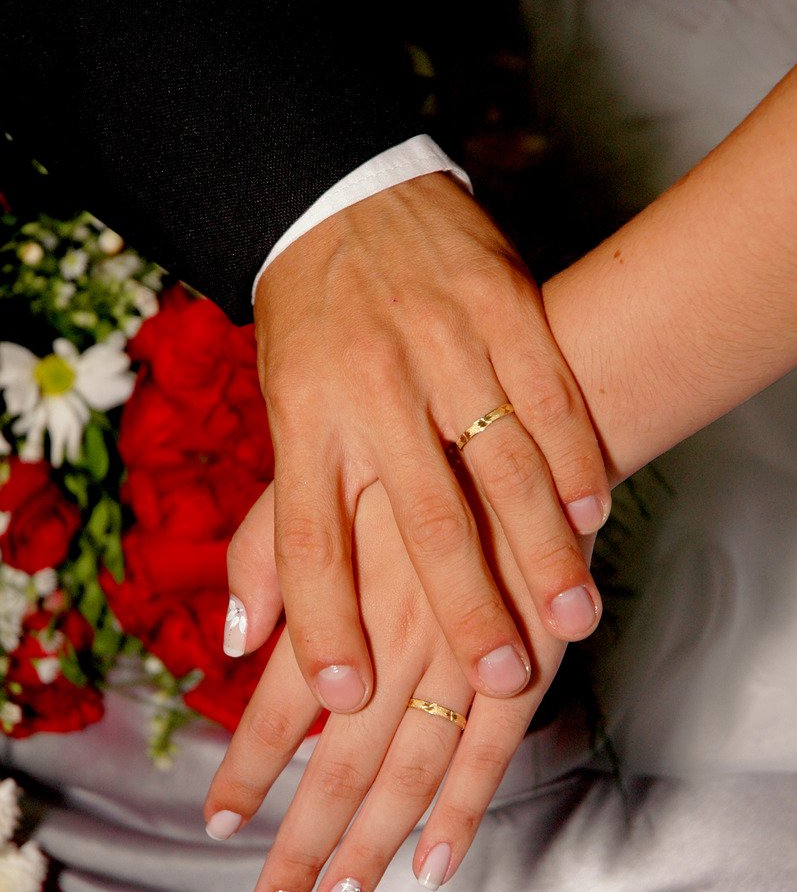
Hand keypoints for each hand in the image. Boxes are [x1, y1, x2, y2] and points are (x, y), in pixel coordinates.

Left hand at [206, 475, 583, 891]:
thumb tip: (234, 640)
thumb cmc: (410, 437)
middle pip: (339, 759)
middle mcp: (394, 633)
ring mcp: (464, 649)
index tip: (218, 821)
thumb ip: (268, 555)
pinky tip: (434, 863)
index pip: (277, 707)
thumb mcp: (321, 473)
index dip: (247, 771)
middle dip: (303, 838)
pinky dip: (461, 810)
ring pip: (410, 769)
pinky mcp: (531, 650)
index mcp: (340, 591)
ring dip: (373, 843)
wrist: (527, 400)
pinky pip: (493, 749)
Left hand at [246, 172, 607, 713]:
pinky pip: (547, 392)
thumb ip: (273, 530)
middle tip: (498, 678)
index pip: (309, 539)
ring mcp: (440, 341)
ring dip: (541, 545)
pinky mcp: (498, 303)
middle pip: (421, 514)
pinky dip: (575, 455)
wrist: (343, 195)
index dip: (325, 620)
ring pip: (502, 459)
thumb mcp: (279, 416)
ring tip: (573, 616)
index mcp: (306, 418)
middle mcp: (371, 386)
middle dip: (463, 602)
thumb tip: (243, 636)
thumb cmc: (314, 329)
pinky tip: (595, 511)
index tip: (348, 695)